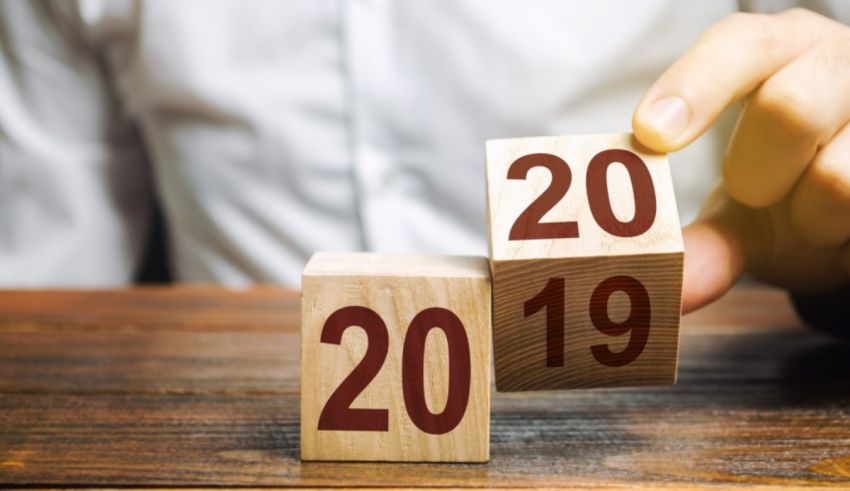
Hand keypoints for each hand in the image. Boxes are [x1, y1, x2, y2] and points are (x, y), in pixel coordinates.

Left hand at [632, 8, 849, 312]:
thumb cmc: (791, 186)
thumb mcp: (744, 208)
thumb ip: (706, 239)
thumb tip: (670, 282)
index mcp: (783, 51)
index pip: (740, 45)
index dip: (693, 86)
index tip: (651, 133)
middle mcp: (839, 64)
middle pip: (790, 108)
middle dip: (758, 173)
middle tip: (756, 193)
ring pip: (841, 178)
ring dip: (814, 220)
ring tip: (814, 214)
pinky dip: (846, 243)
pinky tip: (843, 228)